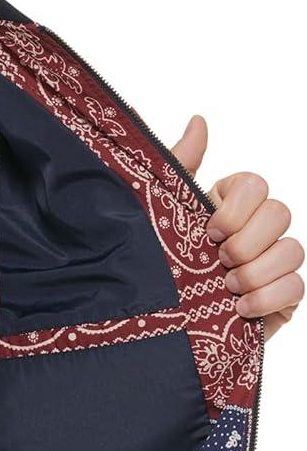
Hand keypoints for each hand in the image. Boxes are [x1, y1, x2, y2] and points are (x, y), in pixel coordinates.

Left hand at [171, 115, 303, 339]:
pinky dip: (268, 298)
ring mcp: (272, 265)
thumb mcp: (160, 216)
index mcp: (229, 206)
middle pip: (280, 213)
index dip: (236, 207)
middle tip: (217, 261)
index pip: (255, 184)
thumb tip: (199, 121)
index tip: (208, 230)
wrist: (157, 328)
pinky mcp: (280, 299)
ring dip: (256, 271)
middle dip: (246, 241)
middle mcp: (256, 232)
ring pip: (293, 250)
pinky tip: (240, 309)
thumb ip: (179, 167)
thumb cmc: (160, 270)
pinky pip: (297, 288)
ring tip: (226, 288)